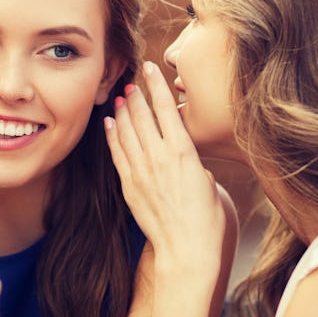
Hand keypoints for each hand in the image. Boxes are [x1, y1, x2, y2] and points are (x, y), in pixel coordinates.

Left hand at [105, 61, 228, 277]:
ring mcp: (142, 170)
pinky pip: (117, 153)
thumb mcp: (207, 181)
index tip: (149, 68)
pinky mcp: (129, 185)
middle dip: (135, 95)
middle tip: (131, 82)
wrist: (186, 248)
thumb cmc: (206, 218)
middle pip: (142, 116)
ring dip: (122, 111)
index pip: (166, 108)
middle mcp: (160, 156)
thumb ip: (192, 162)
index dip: (155, 85)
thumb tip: (184, 157)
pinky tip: (110, 123)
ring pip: (126, 131)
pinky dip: (112, 135)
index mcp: (184, 151)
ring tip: (119, 96)